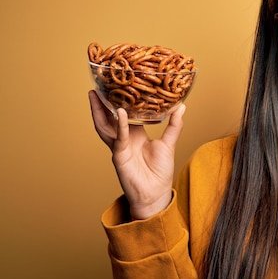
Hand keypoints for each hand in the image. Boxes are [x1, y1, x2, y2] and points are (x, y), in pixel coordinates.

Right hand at [88, 90, 185, 218]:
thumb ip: (175, 125)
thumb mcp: (169, 144)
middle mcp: (124, 138)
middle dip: (101, 103)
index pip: (125, 113)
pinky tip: (121, 113)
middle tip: (97, 86)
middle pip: (108, 117)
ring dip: (99, 111)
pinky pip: (119, 138)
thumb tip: (181, 106)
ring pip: (105, 126)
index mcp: (135, 134)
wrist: (156, 193)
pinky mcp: (119, 156)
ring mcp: (119, 147)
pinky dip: (120, 125)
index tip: (118, 85)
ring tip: (95, 95)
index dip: (120, 101)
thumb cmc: (160, 171)